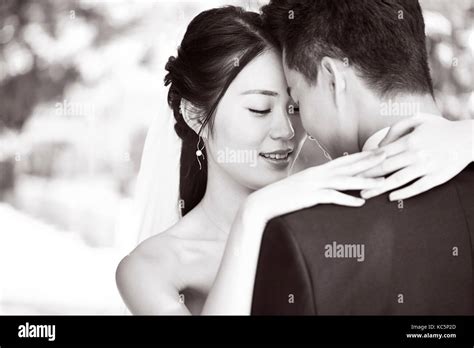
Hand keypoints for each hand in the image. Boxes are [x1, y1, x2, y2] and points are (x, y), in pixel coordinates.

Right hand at [243, 150, 386, 223]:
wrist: (263, 202)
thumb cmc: (283, 196)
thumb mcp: (303, 185)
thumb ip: (317, 183)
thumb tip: (331, 184)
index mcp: (317, 170)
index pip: (344, 161)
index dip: (363, 155)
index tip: (379, 150)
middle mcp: (317, 174)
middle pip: (348, 166)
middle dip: (369, 161)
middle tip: (388, 155)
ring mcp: (314, 185)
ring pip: (344, 181)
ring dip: (364, 181)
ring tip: (382, 182)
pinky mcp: (309, 197)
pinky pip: (332, 198)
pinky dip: (348, 200)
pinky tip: (361, 203)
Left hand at [360, 114, 472, 200]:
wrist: (468, 138)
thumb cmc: (440, 128)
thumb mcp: (417, 120)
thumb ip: (395, 129)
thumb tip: (380, 145)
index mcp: (409, 140)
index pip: (381, 154)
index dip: (364, 163)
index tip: (351, 169)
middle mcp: (416, 154)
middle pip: (385, 168)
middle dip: (365, 177)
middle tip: (350, 184)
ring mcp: (426, 167)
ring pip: (398, 180)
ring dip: (379, 188)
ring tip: (365, 194)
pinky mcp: (437, 178)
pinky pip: (417, 188)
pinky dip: (404, 193)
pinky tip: (391, 197)